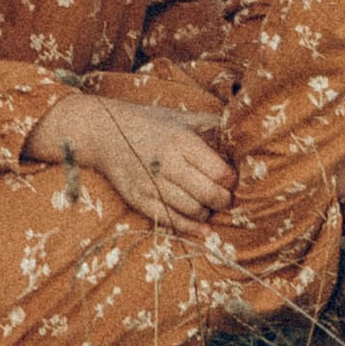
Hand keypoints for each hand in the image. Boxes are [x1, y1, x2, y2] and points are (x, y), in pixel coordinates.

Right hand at [35, 94, 234, 224]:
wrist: (102, 132)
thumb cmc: (148, 123)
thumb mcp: (180, 117)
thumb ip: (211, 125)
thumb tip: (241, 135)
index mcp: (181, 140)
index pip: (220, 171)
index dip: (232, 180)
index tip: (231, 179)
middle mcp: (167, 163)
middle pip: (209, 194)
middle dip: (224, 200)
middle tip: (226, 198)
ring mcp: (151, 183)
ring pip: (193, 210)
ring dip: (208, 213)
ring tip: (209, 206)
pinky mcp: (138, 199)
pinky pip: (170, 220)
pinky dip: (190, 228)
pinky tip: (202, 228)